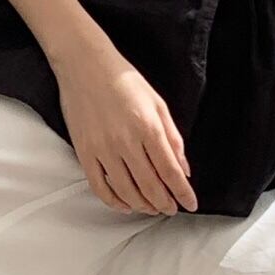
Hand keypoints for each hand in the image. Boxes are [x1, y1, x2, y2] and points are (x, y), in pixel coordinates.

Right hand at [52, 37, 197, 216]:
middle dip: (165, 203)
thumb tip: (183, 169)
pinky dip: (114, 201)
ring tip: (152, 208)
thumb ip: (173, 138)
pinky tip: (125, 204)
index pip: (170, 171)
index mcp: (148, 127)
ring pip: (126, 191)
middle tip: (171, 209)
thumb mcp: (158, 104)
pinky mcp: (84, 152)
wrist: (85, 65)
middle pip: (150, 186)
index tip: (190, 204)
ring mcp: (103, 149)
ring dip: (143, 205)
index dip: (183, 193)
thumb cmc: (124, 80)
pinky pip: (100, 187)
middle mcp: (126, 142)